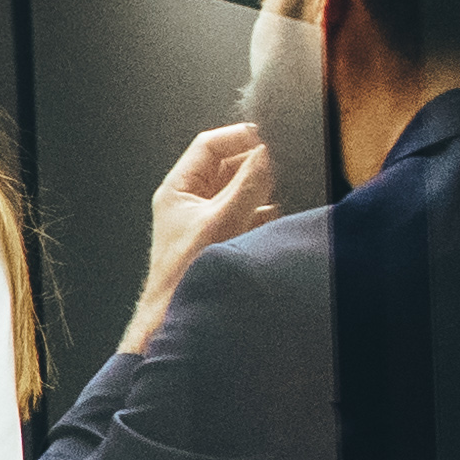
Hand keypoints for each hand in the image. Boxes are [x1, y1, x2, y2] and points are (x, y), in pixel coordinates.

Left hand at [134, 123, 277, 339]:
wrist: (178, 322)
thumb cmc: (185, 276)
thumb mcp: (222, 221)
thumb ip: (249, 184)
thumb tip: (269, 152)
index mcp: (178, 190)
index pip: (209, 146)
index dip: (239, 137)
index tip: (269, 137)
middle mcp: (192, 202)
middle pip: (230, 165)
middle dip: (257, 163)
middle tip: (281, 165)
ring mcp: (210, 220)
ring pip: (244, 189)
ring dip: (265, 189)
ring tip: (282, 190)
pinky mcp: (227, 239)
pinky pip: (252, 214)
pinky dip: (267, 213)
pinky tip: (278, 219)